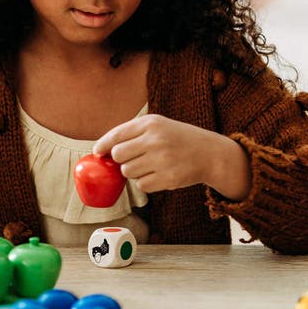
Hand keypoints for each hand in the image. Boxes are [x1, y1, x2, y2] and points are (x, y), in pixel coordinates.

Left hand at [93, 114, 251, 199]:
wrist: (210, 153)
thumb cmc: (178, 138)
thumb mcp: (158, 125)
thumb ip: (132, 133)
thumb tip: (101, 150)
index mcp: (151, 123)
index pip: (116, 135)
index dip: (103, 145)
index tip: (98, 152)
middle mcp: (156, 140)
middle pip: (118, 155)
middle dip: (121, 160)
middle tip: (133, 158)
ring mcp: (162, 160)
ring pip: (128, 172)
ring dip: (134, 172)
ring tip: (150, 165)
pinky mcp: (168, 178)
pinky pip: (142, 185)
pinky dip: (146, 182)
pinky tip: (159, 174)